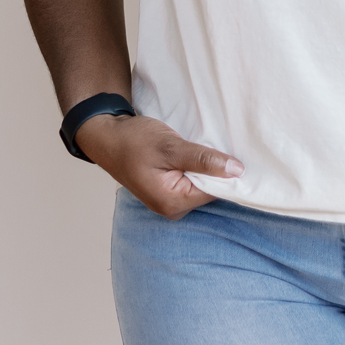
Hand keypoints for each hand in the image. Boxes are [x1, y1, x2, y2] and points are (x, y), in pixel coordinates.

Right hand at [75, 114, 244, 219]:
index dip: (227, 172)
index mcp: (173, 203)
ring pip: (202, 183)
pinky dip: (196, 166)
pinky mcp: (169, 190)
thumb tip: (237, 171)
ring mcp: (170, 200)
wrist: (107, 136)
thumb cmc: (133, 141)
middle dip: (216, 168)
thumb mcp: (170, 147)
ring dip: (206, 166)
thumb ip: (203, 159)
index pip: (216, 191)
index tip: (233, 151)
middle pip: (211, 189)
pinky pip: (192, 180)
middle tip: (216, 144)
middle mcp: (173, 208)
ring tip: (202, 146)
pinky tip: (194, 153)